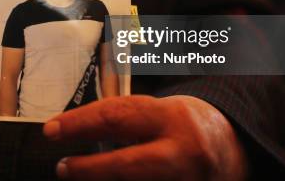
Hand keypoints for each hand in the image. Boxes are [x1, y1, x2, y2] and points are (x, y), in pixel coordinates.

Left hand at [43, 95, 246, 180]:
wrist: (232, 149)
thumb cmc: (185, 126)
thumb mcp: (160, 111)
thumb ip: (125, 121)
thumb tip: (77, 131)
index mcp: (171, 118)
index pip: (117, 117)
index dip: (79, 124)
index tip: (51, 130)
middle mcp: (183, 153)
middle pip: (126, 166)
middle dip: (88, 170)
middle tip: (62, 167)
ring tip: (80, 177)